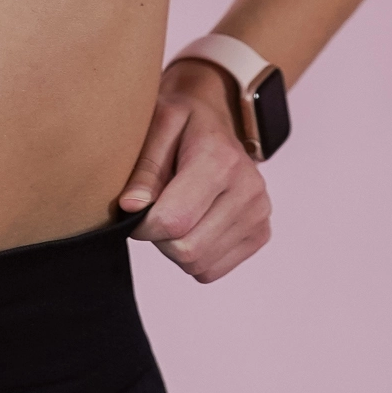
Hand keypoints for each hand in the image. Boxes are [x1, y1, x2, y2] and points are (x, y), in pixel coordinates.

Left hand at [119, 60, 271, 281]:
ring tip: (177, 214)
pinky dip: (194, 257)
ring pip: (199, 265)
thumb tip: (132, 207)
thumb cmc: (185, 125)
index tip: (135, 208)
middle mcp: (248, 190)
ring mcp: (259, 214)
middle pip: (187, 250)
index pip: (174, 221)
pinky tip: (194, 226)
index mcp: (221, 161)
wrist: (217, 122)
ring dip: (176, 248)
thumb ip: (144, 168)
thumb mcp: (157, 127)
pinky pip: (212, 270)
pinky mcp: (259, 234)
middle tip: (156, 211)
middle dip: (160, 239)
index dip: (142, 225)